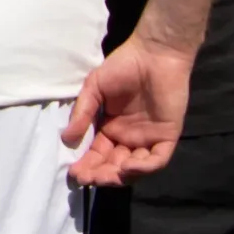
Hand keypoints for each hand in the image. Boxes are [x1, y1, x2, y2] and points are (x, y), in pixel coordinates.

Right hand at [62, 33, 196, 185]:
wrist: (153, 54)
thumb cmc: (122, 67)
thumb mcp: (94, 88)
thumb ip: (83, 112)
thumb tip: (66, 138)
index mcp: (110, 128)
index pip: (97, 154)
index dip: (86, 165)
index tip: (74, 173)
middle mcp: (128, 138)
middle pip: (114, 166)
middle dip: (100, 175)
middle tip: (86, 179)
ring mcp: (148, 139)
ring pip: (134, 168)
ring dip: (118, 176)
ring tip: (104, 176)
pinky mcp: (167, 137)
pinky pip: (156, 160)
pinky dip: (143, 167)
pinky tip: (128, 166)